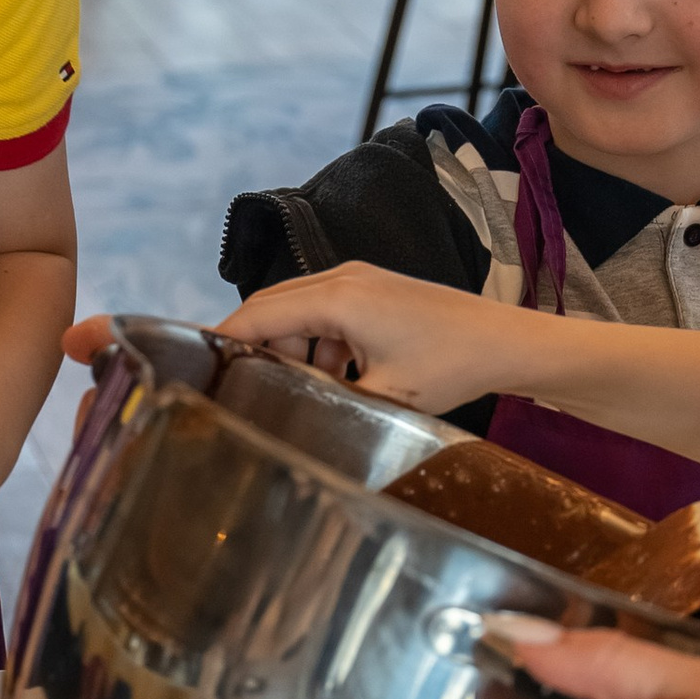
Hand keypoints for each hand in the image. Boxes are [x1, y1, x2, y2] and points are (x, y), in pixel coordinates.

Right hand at [208, 262, 521, 415]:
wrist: (506, 342)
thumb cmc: (452, 364)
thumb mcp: (383, 397)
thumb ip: (326, 403)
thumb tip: (287, 421)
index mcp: (338, 297)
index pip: (258, 314)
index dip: (223, 338)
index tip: (193, 363)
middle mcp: (343, 277)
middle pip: (272, 307)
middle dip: (254, 346)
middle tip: (237, 387)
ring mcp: (361, 279)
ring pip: (299, 311)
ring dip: (292, 348)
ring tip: (300, 392)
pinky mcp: (375, 289)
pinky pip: (326, 311)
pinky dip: (319, 342)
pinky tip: (338, 379)